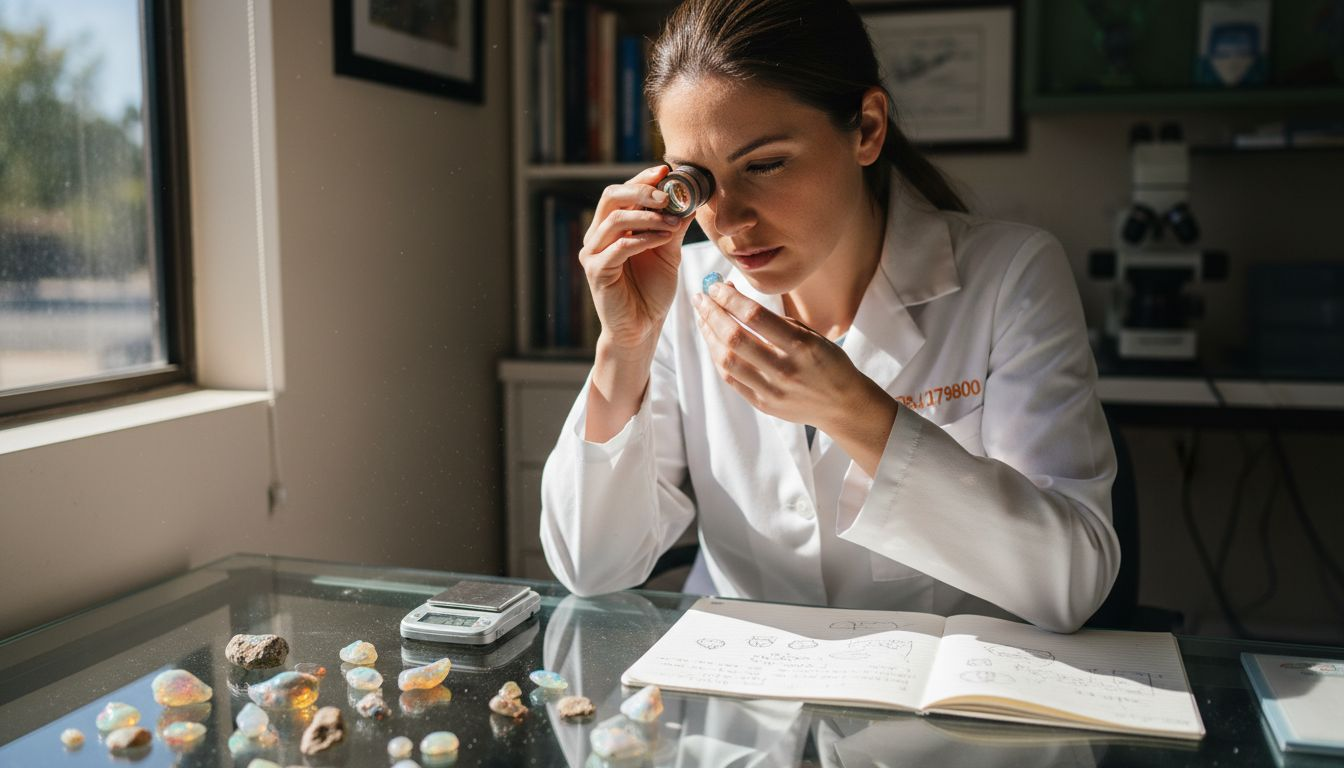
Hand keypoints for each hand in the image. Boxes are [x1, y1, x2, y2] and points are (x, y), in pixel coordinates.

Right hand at [579, 165, 695, 354]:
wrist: (642, 328)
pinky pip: (618, 247)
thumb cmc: (652, 291)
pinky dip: (643, 239)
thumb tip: (690, 198)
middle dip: (641, 192)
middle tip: (668, 197)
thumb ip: (673, 226)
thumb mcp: (668, 252)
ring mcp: (592, 253)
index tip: (666, 170)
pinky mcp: (595, 271)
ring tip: (672, 223)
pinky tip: (663, 240)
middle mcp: (597, 236)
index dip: (642, 179)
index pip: (621, 192)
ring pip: (615, 219)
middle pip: (611, 197)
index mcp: (612, 227)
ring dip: (647, 217)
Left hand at [693, 281, 898, 474]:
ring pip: (726, 360)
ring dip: (709, 335)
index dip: (729, 298)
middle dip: (712, 313)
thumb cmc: (827, 362)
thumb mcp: (812, 335)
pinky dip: (717, 357)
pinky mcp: (763, 403)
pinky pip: (730, 378)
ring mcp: (771, 389)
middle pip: (734, 337)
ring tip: (702, 317)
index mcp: (801, 345)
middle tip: (700, 297)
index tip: (715, 285)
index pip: (754, 316)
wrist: (842, 405)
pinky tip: (713, 341)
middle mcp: (784, 368)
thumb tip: (735, 296)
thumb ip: (776, 319)